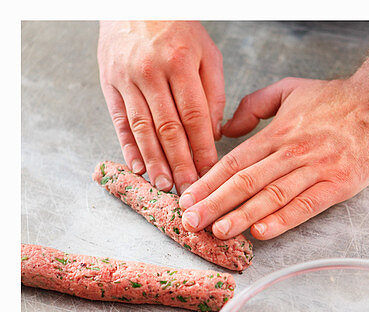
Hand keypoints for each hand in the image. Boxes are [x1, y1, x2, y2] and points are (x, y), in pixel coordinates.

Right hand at [97, 20, 224, 194]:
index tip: (211, 173)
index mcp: (179, 63)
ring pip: (142, 128)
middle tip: (189, 190)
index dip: (202, 149)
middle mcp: (150, 71)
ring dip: (154, 161)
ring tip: (164, 186)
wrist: (134, 1)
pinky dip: (128, 146)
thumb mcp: (207, 53)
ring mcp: (126, 77)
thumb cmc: (177, 29)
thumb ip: (214, 93)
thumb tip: (213, 135)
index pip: (194, 116)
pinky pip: (120, 120)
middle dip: (180, 163)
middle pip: (168, 127)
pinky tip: (138, 167)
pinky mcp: (109, 81)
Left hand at [176, 75, 368, 240]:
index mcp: (278, 133)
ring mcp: (315, 169)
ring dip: (241, 216)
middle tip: (191, 222)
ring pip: (271, 195)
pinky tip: (261, 232)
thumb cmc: (338, 100)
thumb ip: (255, 106)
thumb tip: (228, 129)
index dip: (208, 181)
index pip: (235, 160)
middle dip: (215, 203)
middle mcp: (292, 152)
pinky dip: (282, 220)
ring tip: (218, 232)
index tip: (187, 198)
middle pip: (246, 181)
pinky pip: (305, 205)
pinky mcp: (337, 185)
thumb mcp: (290, 90)